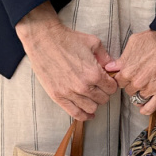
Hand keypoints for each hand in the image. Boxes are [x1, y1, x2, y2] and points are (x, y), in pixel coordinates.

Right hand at [15, 3, 119, 120]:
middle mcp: (83, 86)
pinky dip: (84, 115)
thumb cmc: (68, 39)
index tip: (108, 81)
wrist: (43, 40)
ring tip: (91, 96)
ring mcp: (69, 93)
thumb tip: (113, 66)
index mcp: (94, 73)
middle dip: (104, 93)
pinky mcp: (57, 96)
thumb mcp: (93, 43)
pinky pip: (75, 113)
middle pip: (103, 99)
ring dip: (94, 103)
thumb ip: (105, 57)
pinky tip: (88, 114)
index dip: (111, 84)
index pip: (112, 88)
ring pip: (91, 108)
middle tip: (99, 87)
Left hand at [110, 30, 155, 116]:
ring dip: (140, 93)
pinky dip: (146, 109)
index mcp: (128, 70)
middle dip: (132, 84)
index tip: (127, 76)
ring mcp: (151, 88)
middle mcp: (138, 82)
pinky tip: (144, 107)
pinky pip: (150, 107)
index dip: (123, 78)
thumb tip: (110, 67)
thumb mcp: (134, 43)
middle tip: (140, 76)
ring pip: (138, 97)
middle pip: (128, 90)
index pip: (119, 82)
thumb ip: (122, 58)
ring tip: (146, 85)